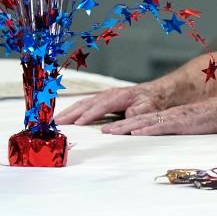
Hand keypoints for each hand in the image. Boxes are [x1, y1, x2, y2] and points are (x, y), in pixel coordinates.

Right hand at [55, 83, 169, 124]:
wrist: (159, 92)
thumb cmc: (153, 102)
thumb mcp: (148, 109)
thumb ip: (135, 115)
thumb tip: (123, 121)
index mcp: (120, 96)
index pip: (102, 106)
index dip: (90, 114)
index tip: (79, 123)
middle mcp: (110, 94)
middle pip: (88, 103)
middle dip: (73, 112)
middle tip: (57, 122)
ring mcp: (106, 96)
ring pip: (85, 102)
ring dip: (71, 111)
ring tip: (57, 120)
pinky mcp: (104, 99)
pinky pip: (86, 104)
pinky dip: (75, 109)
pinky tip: (67, 116)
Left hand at [99, 97, 216, 135]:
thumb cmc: (211, 118)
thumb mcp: (187, 125)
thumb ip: (170, 130)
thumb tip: (155, 139)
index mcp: (164, 115)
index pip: (136, 118)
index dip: (118, 122)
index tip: (100, 127)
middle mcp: (165, 114)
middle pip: (134, 119)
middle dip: (114, 124)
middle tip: (96, 128)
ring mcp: (173, 117)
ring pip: (143, 122)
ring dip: (124, 127)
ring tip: (106, 132)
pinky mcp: (183, 122)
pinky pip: (161, 126)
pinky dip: (147, 129)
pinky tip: (135, 132)